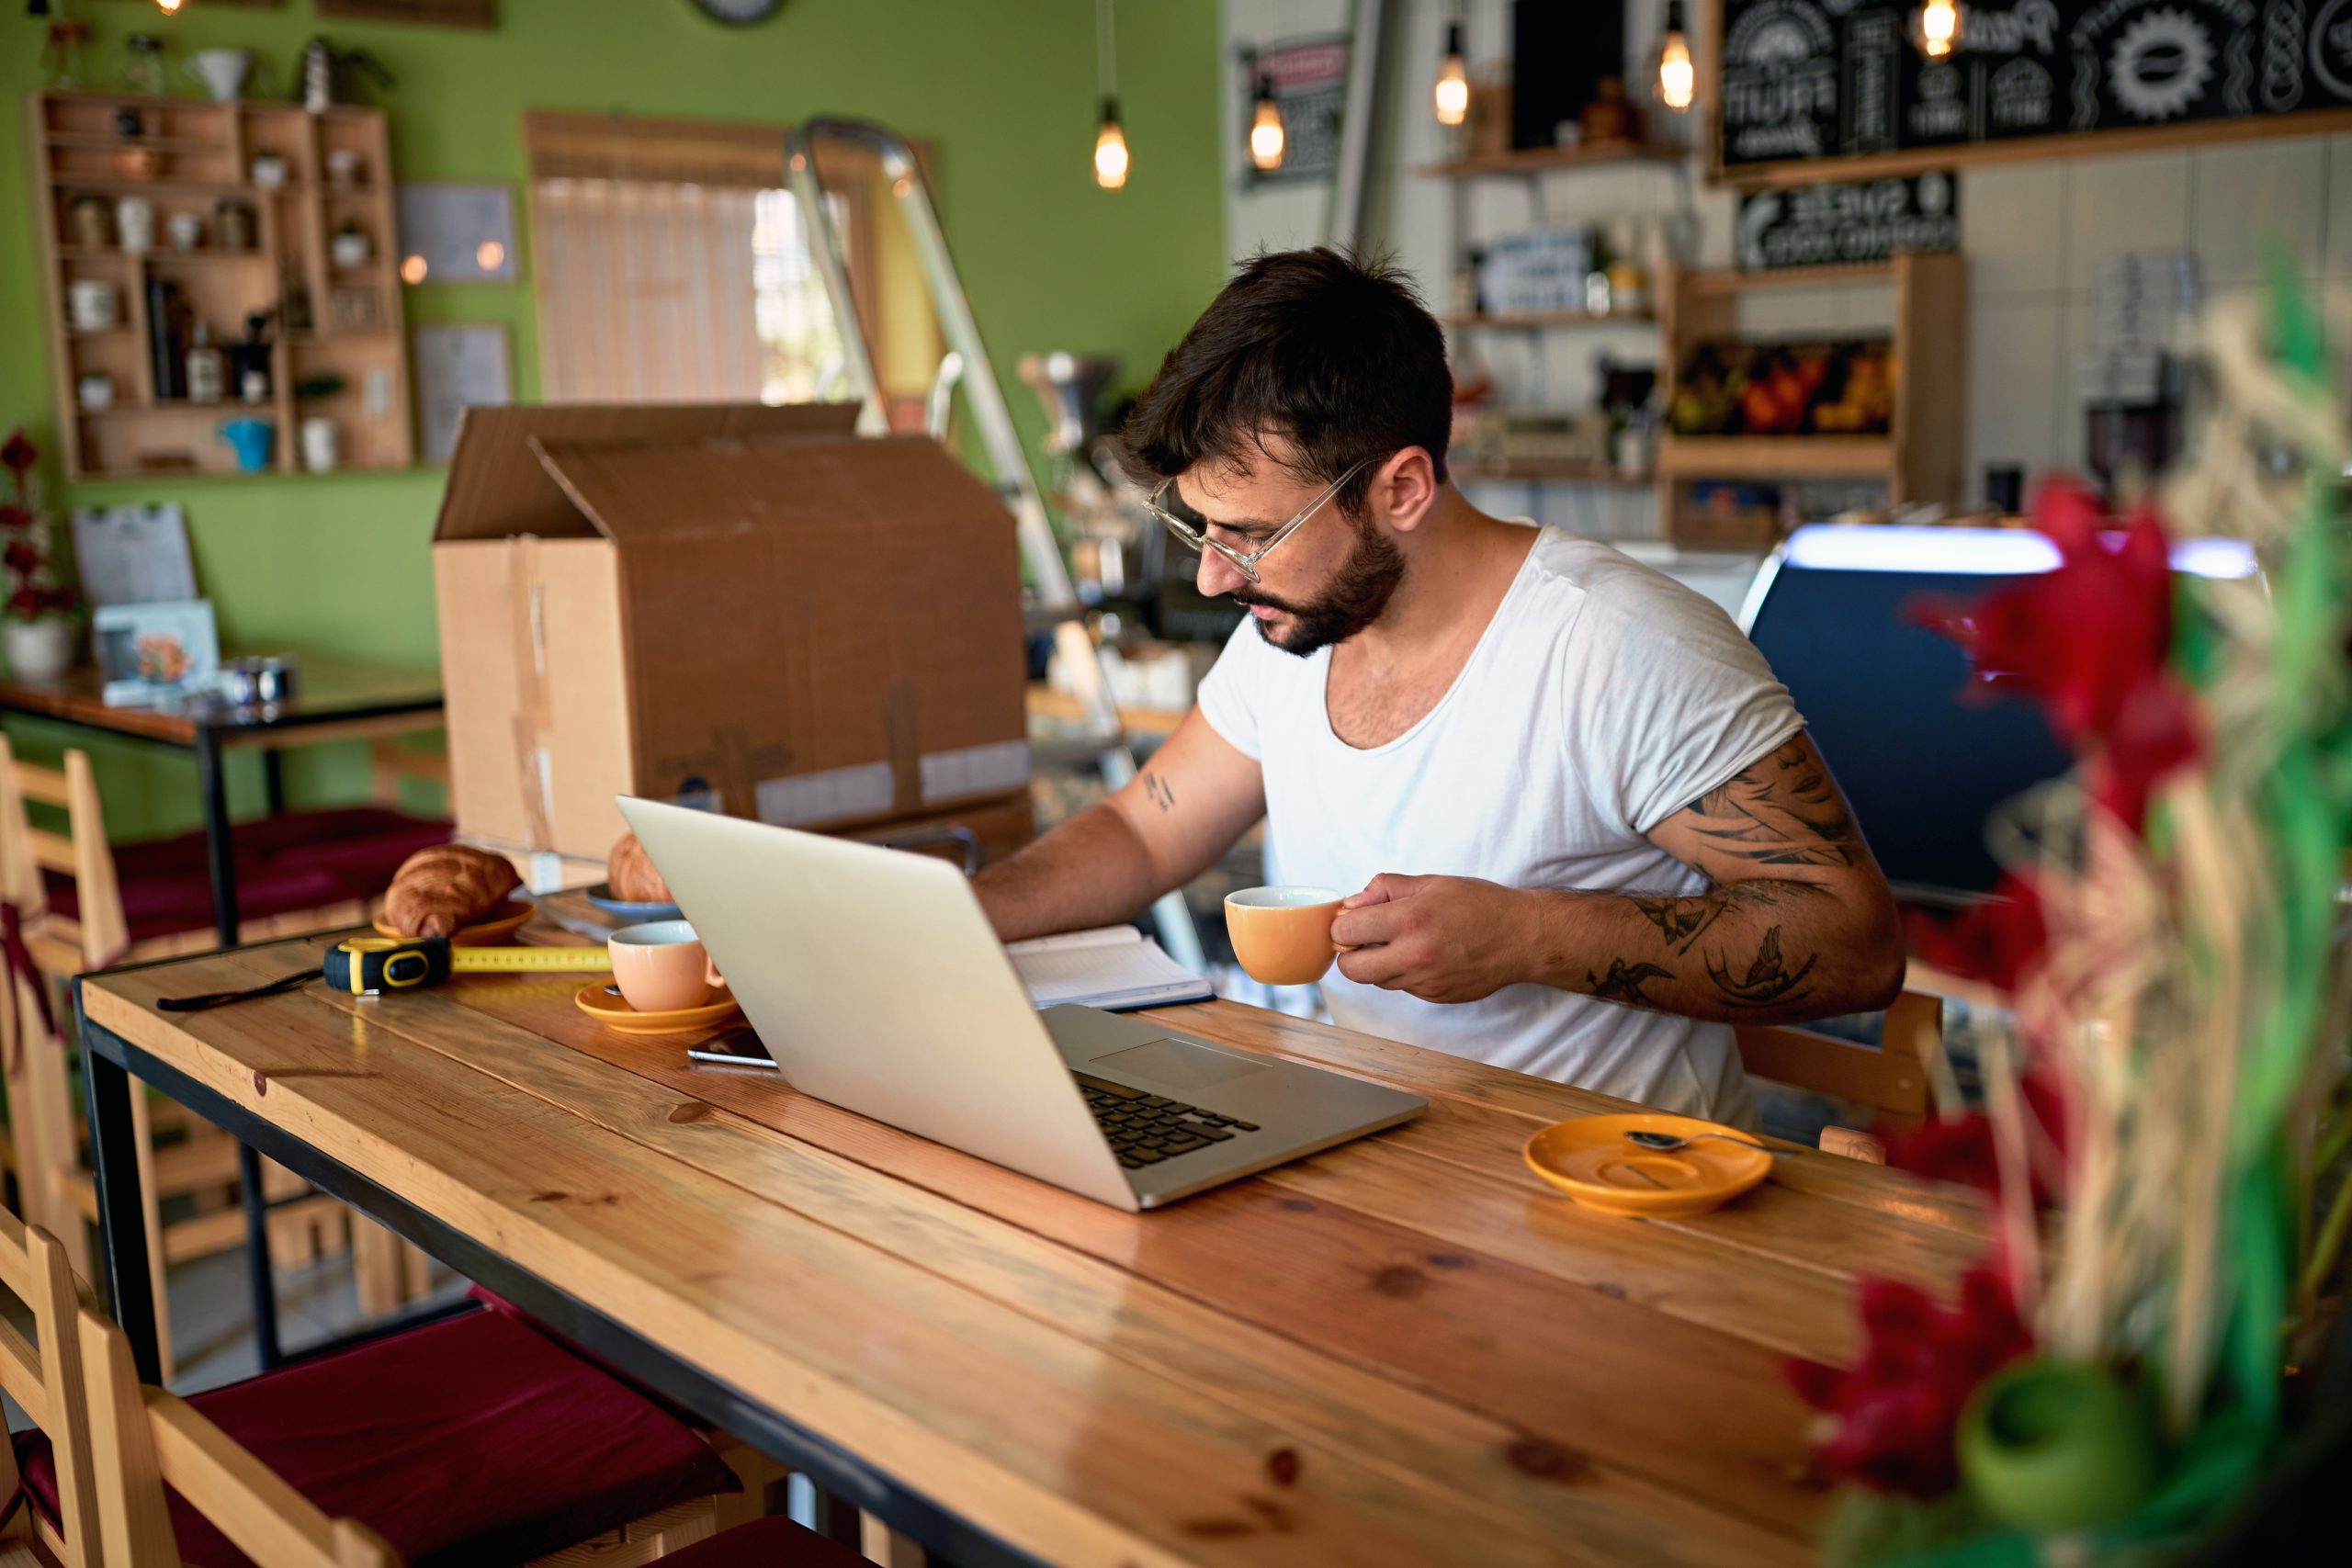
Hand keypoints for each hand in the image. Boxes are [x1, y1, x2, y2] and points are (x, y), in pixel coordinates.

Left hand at [1328, 874, 1532, 1003]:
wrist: (1523, 938)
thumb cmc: (1480, 905)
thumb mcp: (1431, 883)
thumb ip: (1385, 889)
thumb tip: (1352, 903)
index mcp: (1410, 920)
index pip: (1346, 931)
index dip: (1343, 924)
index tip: (1353, 919)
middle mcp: (1414, 955)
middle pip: (1351, 969)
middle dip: (1349, 953)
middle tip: (1365, 939)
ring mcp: (1424, 982)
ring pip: (1376, 981)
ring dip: (1377, 964)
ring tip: (1402, 943)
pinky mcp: (1435, 996)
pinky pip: (1402, 987)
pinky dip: (1403, 973)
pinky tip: (1425, 956)